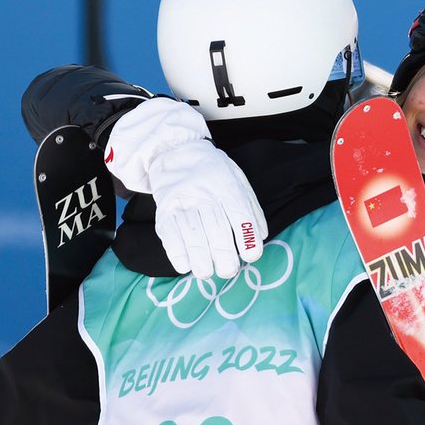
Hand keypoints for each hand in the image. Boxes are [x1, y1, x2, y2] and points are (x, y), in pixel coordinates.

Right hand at [106, 97, 267, 278]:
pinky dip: (178, 255)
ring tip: (207, 272)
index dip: (247, 238)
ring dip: (200, 260)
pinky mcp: (163, 211)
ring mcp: (181, 201)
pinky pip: (170, 236)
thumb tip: (260, 237)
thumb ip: (251, 208)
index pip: (239, 214)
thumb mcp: (238, 180)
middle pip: (216, 228)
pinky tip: (186, 266)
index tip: (251, 256)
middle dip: (224, 256)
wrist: (175, 152)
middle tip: (229, 271)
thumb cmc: (213, 173)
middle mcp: (203, 192)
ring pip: (192, 235)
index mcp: (226, 184)